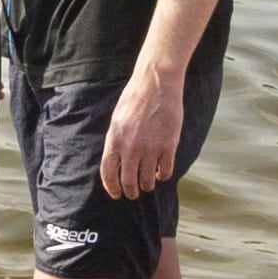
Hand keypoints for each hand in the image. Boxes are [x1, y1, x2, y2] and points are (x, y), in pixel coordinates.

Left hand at [99, 57, 187, 201]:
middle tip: (133, 194)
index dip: (112, 187)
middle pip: (128, 181)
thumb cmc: (135, 98)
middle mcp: (131, 148)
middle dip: (130, 191)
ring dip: (147, 186)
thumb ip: (116, 141)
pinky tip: (160, 173)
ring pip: (147, 181)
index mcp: (115, 140)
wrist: (156, 84)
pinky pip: (164, 171)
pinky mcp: (168, 146)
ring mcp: (150, 148)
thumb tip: (116, 161)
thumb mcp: (117, 119)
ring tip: (148, 184)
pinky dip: (162, 176)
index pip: (109, 173)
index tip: (116, 194)